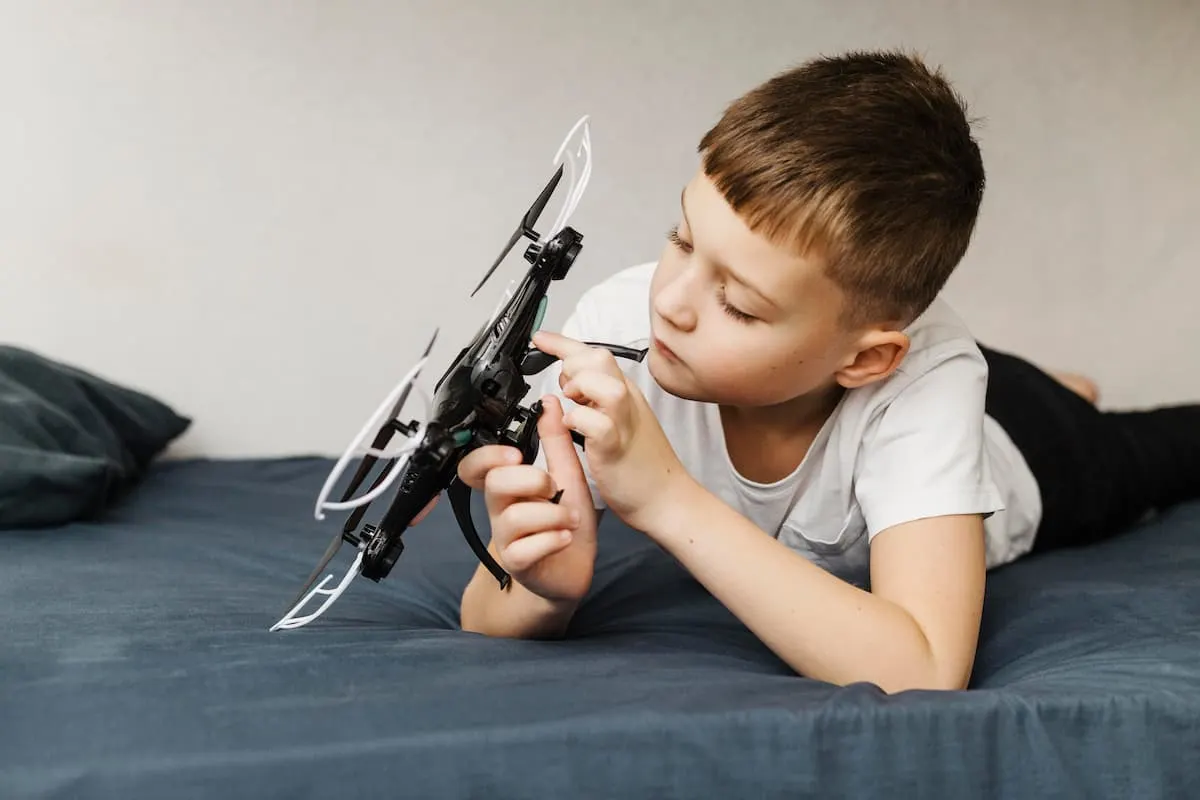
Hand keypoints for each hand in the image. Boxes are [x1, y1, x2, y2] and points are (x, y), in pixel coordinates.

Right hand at [455, 395, 597, 602]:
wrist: (575, 567)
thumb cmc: (567, 522)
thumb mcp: (568, 476)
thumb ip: (556, 442)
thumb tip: (549, 404)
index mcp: (509, 484)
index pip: (474, 466)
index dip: (486, 457)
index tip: (515, 455)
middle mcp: (501, 508)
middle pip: (495, 483)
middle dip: (532, 480)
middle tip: (553, 489)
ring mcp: (506, 537)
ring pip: (514, 516)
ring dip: (552, 514)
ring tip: (569, 519)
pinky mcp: (517, 562)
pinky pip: (525, 548)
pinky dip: (553, 540)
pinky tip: (566, 538)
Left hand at [531, 330, 693, 532]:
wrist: (668, 500)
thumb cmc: (643, 466)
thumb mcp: (619, 423)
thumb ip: (597, 401)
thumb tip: (570, 384)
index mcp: (625, 395)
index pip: (594, 355)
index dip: (563, 343)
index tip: (541, 339)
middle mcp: (626, 403)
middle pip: (600, 359)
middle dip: (572, 364)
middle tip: (566, 389)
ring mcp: (624, 424)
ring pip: (604, 384)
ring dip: (580, 388)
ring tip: (573, 404)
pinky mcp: (617, 449)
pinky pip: (598, 424)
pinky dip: (580, 421)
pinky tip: (574, 428)